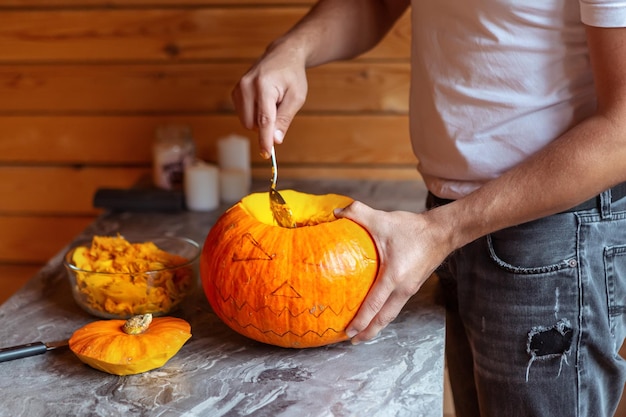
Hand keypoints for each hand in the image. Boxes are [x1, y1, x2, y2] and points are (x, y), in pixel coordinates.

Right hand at [231, 41, 308, 157]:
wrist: (282, 55)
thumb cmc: (292, 76)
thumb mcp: (297, 97)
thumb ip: (285, 119)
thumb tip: (276, 140)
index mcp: (264, 86)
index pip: (264, 119)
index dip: (265, 139)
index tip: (267, 154)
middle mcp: (247, 86)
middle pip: (252, 124)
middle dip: (266, 126)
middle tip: (280, 110)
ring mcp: (238, 88)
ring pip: (246, 122)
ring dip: (260, 120)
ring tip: (272, 103)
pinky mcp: (235, 92)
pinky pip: (244, 115)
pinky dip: (254, 114)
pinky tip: (264, 101)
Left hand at [335, 200, 449, 344]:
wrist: (442, 232)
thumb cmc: (413, 229)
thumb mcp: (383, 219)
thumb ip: (358, 213)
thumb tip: (336, 213)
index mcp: (394, 277)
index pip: (374, 305)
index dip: (360, 320)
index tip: (348, 332)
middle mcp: (403, 288)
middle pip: (384, 318)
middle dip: (368, 332)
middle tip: (352, 340)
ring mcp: (410, 289)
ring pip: (391, 314)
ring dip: (377, 324)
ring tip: (362, 331)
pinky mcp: (413, 286)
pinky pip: (396, 305)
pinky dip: (384, 313)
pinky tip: (376, 311)